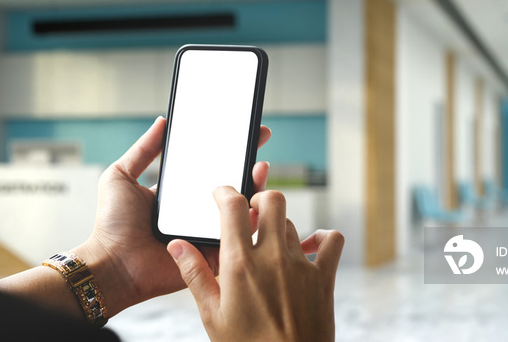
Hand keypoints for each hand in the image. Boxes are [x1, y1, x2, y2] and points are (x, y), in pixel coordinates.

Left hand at [76, 117, 271, 316]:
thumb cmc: (112, 225)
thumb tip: (161, 122)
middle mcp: (196, 212)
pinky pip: (238, 236)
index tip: (242, 132)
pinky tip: (255, 201)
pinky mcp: (213, 254)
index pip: (210, 169)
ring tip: (259, 167)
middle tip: (257, 143)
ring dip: (255, 187)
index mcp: (180, 195)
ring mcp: (207, 233)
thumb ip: (142, 150)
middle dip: (248, 164)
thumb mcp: (121, 176)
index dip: (227, 151)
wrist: (112, 264)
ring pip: (241, 209)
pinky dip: (251, 219)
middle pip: (231, 186)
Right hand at [167, 187, 344, 341]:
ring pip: (292, 222)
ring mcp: (301, 265)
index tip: (221, 193)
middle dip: (259, 199)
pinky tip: (310, 247)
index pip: (233, 207)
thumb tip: (177, 245)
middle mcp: (272, 257)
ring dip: (279, 226)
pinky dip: (323, 238)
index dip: (225, 192)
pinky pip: (331, 241)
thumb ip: (194, 274)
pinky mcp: (323, 278)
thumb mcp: (212, 315)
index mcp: (240, 265)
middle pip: (272, 201)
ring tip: (270, 244)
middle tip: (250, 213)